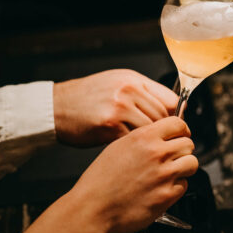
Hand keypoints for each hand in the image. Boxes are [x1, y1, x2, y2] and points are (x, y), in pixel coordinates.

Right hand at [54, 69, 178, 145]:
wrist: (55, 107)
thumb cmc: (86, 97)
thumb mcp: (117, 84)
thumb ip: (145, 93)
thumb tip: (175, 107)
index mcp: (134, 80)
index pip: (170, 100)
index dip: (176, 118)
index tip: (177, 130)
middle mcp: (129, 90)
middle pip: (162, 117)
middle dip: (164, 134)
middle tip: (162, 145)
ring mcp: (119, 108)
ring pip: (150, 130)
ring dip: (150, 143)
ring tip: (147, 151)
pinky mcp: (109, 126)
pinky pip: (133, 140)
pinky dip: (135, 148)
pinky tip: (131, 152)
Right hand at [70, 117, 197, 232]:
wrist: (92, 208)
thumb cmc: (101, 180)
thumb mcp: (119, 145)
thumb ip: (144, 138)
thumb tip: (162, 136)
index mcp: (144, 137)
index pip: (179, 124)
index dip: (182, 130)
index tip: (182, 135)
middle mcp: (157, 153)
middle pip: (189, 144)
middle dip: (183, 150)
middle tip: (174, 157)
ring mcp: (164, 175)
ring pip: (192, 163)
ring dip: (184, 168)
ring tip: (171, 172)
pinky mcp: (167, 196)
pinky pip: (184, 186)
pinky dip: (176, 187)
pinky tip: (161, 188)